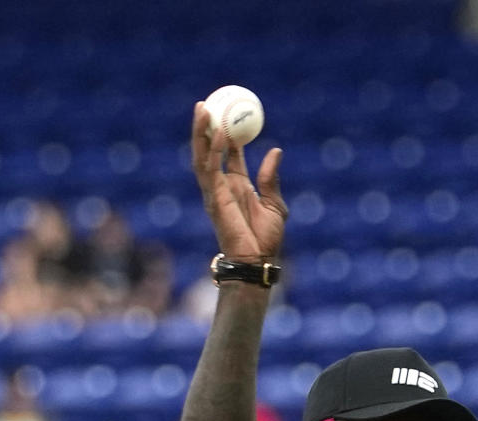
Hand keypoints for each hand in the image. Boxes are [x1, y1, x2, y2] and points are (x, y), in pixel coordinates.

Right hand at [191, 101, 286, 260]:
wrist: (257, 261)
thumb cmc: (266, 240)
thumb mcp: (275, 205)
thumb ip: (271, 179)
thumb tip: (276, 151)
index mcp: (238, 186)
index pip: (228, 154)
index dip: (228, 133)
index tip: (230, 112)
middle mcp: (222, 186)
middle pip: (209, 150)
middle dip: (206, 127)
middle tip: (209, 103)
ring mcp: (215, 192)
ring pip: (202, 156)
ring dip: (201, 132)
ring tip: (203, 109)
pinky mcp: (213, 198)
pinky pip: (210, 170)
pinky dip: (213, 150)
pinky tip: (218, 132)